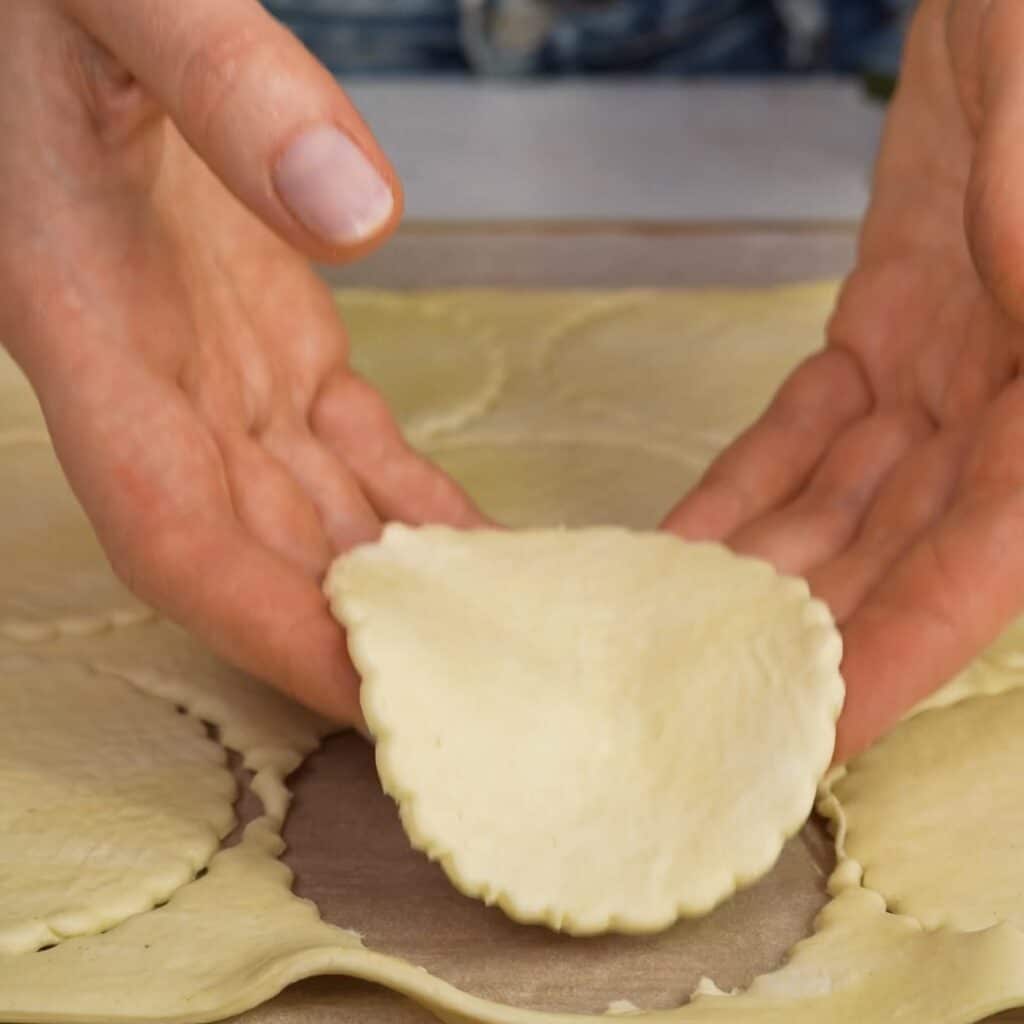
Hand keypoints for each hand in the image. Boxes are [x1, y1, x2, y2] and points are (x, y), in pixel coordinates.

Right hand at [0, 1, 482, 724]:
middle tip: (475, 698)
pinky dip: (419, 511)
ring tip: (505, 641)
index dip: (264, 626)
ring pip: (316, 519)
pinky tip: (486, 550)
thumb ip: (220, 81)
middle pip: (258, 559)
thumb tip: (353, 209)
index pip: (174, 532)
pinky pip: (355, 456)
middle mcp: (156, 378)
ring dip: (402, 588)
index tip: (368, 693)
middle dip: (353, 641)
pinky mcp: (278, 340)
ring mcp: (221, 368)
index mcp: (94, 323)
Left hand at [665, 0, 1023, 760]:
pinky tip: (691, 537)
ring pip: (843, 497)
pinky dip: (752, 482)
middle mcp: (1021, 401)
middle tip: (705, 695)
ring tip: (674, 630)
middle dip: (804, 629)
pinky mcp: (893, 314)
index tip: (811, 734)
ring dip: (760, 564)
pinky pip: (812, 423)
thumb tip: (995, 460)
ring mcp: (954, 358)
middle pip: (897, 551)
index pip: (975, 570)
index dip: (895, 659)